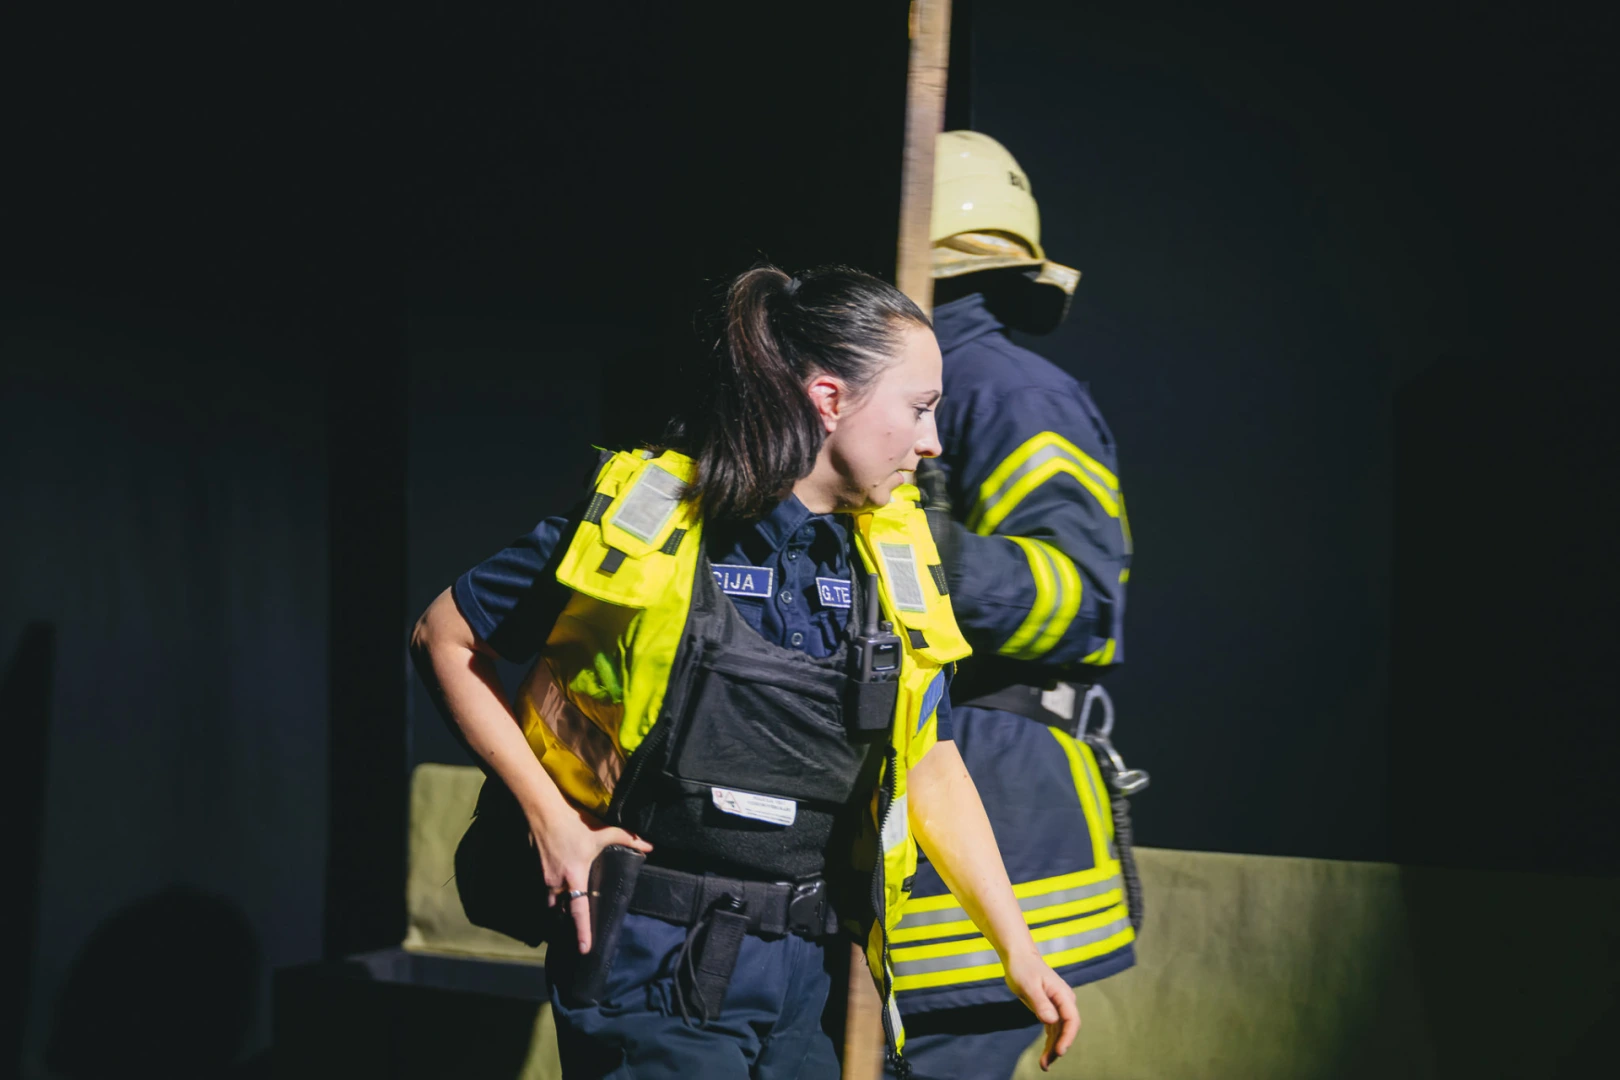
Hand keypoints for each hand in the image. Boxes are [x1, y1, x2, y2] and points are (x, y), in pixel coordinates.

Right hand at [527, 802, 651, 954]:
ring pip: (552, 902)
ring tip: (568, 917)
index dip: (583, 930)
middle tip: (578, 935)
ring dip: (559, 910)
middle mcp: (558, 882)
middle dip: (569, 923)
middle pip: (562, 911)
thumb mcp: (602, 831)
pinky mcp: (538, 872)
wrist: (543, 812)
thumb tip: (649, 846)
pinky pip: (547, 891)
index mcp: (575, 876)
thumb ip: (627, 839)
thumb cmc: (573, 823)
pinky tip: (559, 893)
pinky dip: (554, 896)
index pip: (579, 910)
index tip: (585, 949)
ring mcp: (545, 878)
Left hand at [1004, 949, 1079, 1070]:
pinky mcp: (1050, 1009)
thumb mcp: (1028, 984)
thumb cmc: (1023, 968)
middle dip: (1059, 1047)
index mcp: (1063, 995)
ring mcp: (1058, 1006)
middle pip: (1067, 1029)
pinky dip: (1050, 1042)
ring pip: (1060, 1031)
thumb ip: (1040, 1002)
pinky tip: (1045, 1055)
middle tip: (1046, 1064)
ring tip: (1044, 1066)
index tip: (1060, 1051)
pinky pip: (1053, 1029)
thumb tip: (1051, 1020)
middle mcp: (1064, 1002)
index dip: (1068, 1037)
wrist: (1019, 957)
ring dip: (1053, 1048)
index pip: (1072, 1019)